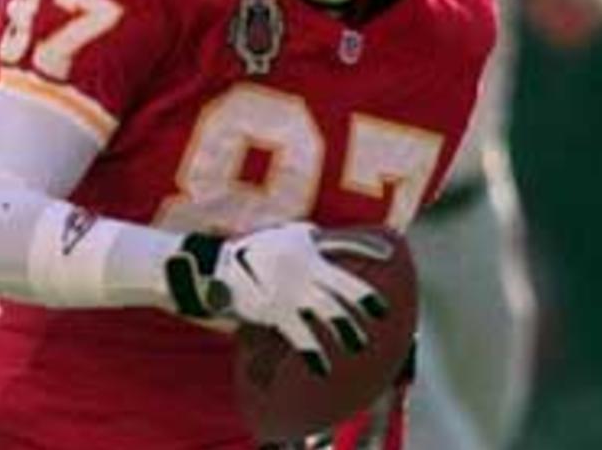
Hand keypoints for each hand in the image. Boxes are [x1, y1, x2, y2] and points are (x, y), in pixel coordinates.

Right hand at [165, 222, 387, 376]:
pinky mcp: (276, 311)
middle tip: (377, 318)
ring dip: (346, 331)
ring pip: (330, 314)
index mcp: (308, 248)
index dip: (367, 264)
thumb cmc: (253, 250)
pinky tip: (322, 366)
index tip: (384, 283)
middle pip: (344, 290)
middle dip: (363, 305)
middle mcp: (305, 269)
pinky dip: (314, 354)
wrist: (216, 267)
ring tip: (357, 345)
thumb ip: (310, 237)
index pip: (345, 249)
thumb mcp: (283, 234)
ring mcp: (292, 290)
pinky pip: (302, 336)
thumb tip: (328, 237)